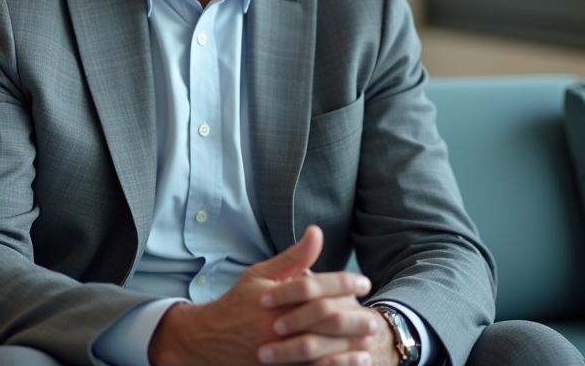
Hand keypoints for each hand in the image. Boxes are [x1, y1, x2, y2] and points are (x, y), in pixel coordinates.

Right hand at [147, 226, 372, 365]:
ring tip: (368, 338)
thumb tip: (316, 232)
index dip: (342, 282)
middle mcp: (274, 322)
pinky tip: (354, 361)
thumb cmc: (240, 303)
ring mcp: (276, 349)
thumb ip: (293, 257)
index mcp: (271, 296)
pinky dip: (335, 365)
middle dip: (352, 316)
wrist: (210, 339)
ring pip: (320, 348)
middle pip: (321, 318)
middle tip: (373, 315)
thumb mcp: (261, 274)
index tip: (364, 282)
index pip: (314, 286)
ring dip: (348, 344)